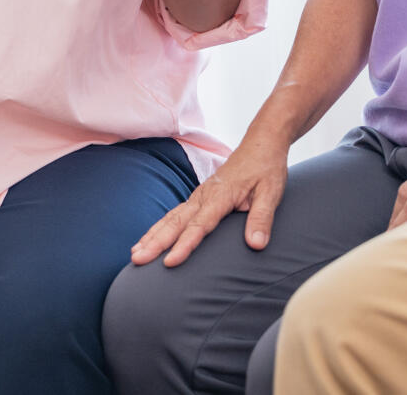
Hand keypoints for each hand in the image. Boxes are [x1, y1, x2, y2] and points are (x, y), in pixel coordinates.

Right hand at [130, 131, 288, 266]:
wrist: (261, 144)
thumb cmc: (266, 168)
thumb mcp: (271, 193)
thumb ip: (261, 219)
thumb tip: (255, 245)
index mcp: (220, 196)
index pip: (199, 225)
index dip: (184, 245)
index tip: (170, 262)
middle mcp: (204, 196)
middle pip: (176, 222)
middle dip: (155, 243)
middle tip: (137, 261)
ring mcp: (199, 196)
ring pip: (170, 218)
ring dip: (152, 236)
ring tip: (135, 254)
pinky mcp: (199, 197)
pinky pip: (174, 214)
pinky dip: (159, 228)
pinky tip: (149, 240)